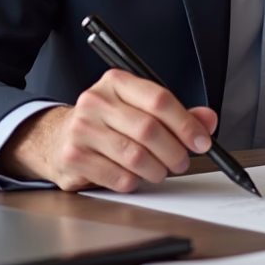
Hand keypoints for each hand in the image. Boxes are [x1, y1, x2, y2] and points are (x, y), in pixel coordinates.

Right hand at [0, 69, 217, 191]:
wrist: (57, 138)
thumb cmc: (106, 123)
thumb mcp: (139, 108)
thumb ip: (176, 114)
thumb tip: (207, 120)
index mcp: (117, 83)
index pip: (159, 99)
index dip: (186, 123)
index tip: (201, 141)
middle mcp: (96, 101)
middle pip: (149, 129)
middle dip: (174, 151)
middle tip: (182, 161)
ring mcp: (81, 129)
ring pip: (135, 156)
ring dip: (157, 170)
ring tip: (161, 171)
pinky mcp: (73, 157)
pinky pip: (117, 176)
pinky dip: (134, 182)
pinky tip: (135, 177)